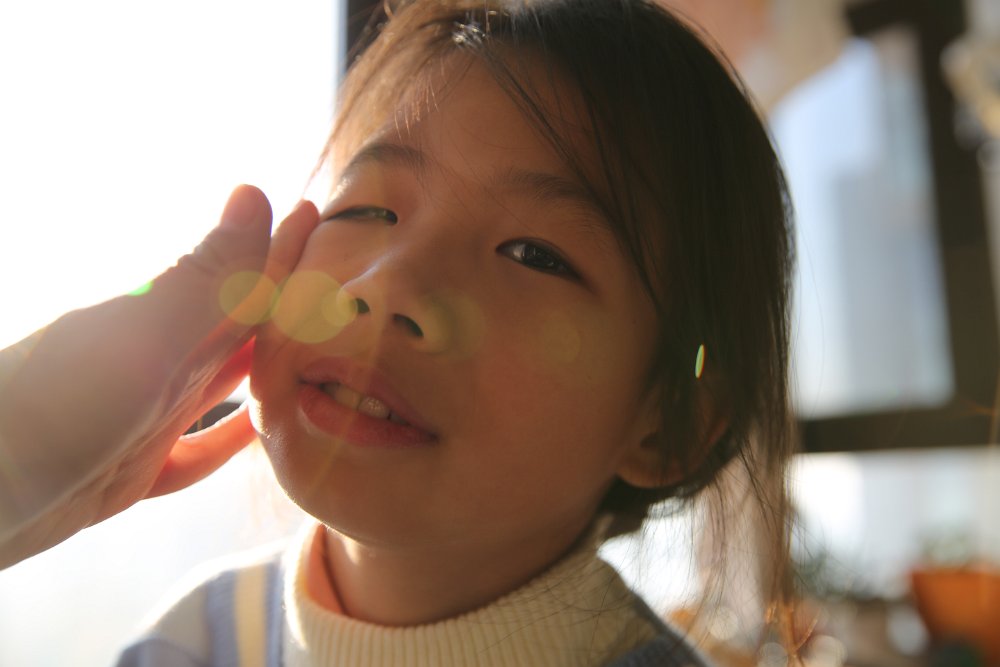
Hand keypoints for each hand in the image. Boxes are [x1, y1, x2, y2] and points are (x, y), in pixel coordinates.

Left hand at [0, 186, 318, 567]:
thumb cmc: (54, 408)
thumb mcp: (145, 337)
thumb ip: (208, 279)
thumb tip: (254, 191)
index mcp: (166, 319)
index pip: (244, 272)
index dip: (283, 243)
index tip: (322, 211)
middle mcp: (162, 359)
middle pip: (241, 324)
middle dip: (287, 298)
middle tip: (341, 280)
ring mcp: (149, 414)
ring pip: (226, 382)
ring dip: (269, 365)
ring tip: (319, 355)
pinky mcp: (136, 469)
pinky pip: (199, 452)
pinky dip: (231, 441)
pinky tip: (258, 435)